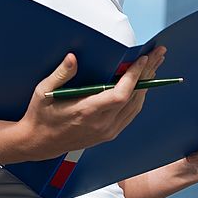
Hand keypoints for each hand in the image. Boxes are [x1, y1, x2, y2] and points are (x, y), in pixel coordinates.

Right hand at [15, 46, 165, 161]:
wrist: (39, 143)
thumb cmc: (41, 116)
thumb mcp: (44, 92)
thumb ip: (61, 74)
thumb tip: (73, 58)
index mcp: (87, 112)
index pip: (120, 95)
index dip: (135, 76)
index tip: (142, 59)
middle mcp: (101, 124)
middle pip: (134, 97)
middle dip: (148, 73)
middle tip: (158, 54)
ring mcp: (107, 131)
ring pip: (136, 106)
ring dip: (147, 84)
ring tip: (154, 64)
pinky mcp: (109, 134)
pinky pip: (131, 114)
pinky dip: (139, 97)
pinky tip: (143, 84)